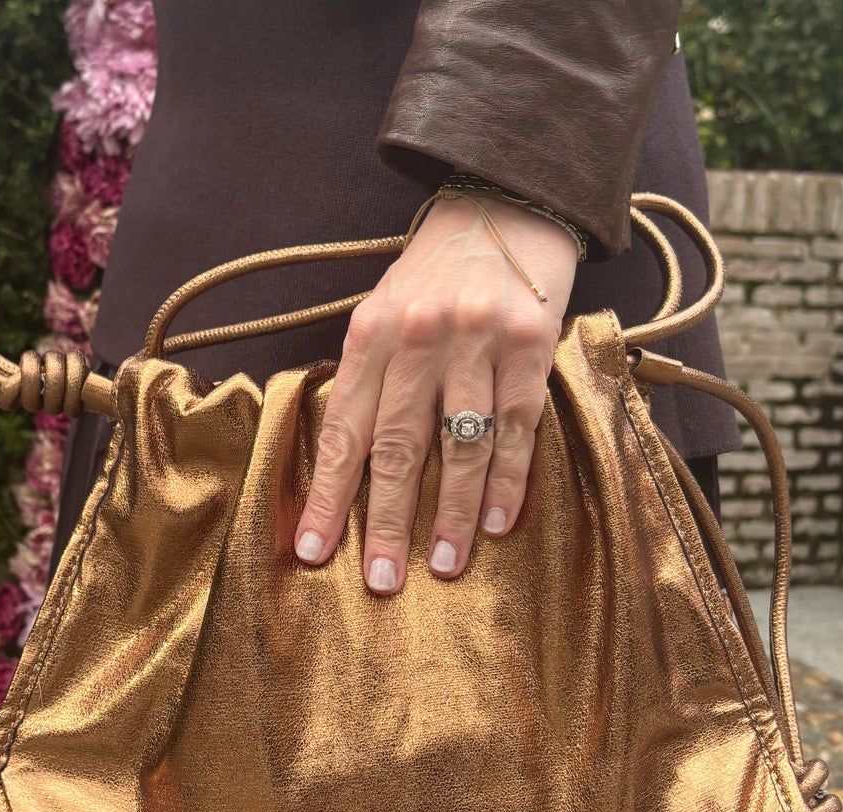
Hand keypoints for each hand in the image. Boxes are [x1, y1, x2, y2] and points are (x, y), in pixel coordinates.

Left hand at [292, 193, 578, 592]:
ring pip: (460, 445)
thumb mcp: (382, 312)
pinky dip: (508, 479)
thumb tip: (345, 468)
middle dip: (387, 522)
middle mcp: (419, 337)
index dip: (327, 496)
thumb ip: (366, 379)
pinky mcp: (529, 344)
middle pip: (398, 448)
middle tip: (382, 581)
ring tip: (443, 567)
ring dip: (453, 514)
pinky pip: (516, 426)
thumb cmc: (433, 274)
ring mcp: (477, 340)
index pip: (342, 430)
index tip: (313, 552)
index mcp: (370, 333)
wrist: (505, 200)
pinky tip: (500, 524)